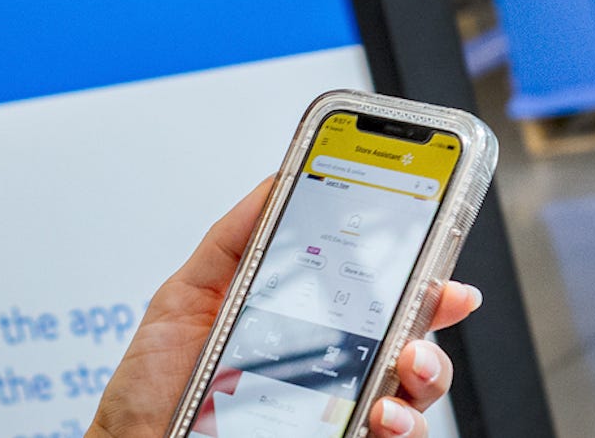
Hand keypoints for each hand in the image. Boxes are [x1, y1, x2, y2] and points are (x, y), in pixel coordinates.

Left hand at [88, 179, 481, 437]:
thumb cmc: (154, 385)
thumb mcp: (186, 295)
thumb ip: (233, 241)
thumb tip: (276, 182)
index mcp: (303, 324)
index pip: (375, 295)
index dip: (419, 276)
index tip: (439, 255)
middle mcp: (328, 369)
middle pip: (411, 340)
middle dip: (436, 318)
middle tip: (436, 302)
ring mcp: (333, 411)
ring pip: (413, 394)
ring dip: (428, 374)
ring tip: (406, 364)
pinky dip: (401, 426)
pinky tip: (380, 415)